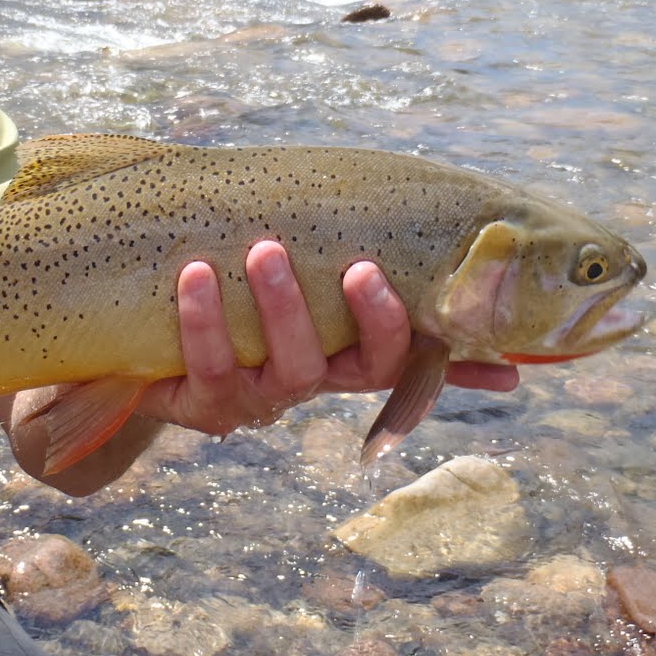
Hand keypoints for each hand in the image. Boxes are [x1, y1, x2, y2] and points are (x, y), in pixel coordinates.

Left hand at [138, 240, 518, 436]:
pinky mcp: (206, 405)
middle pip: (360, 367)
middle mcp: (315, 384)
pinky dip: (204, 319)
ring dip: (282, 308)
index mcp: (348, 359)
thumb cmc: (247, 320)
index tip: (444, 304)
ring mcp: (263, 399)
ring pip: (288, 368)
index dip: (437, 349)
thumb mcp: (312, 308)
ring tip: (265, 250)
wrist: (156, 363)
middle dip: (367, 320)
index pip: (407, 358)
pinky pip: (213, 365)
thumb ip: (378, 305)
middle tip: (360, 268)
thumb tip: (500, 346)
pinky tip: (195, 274)